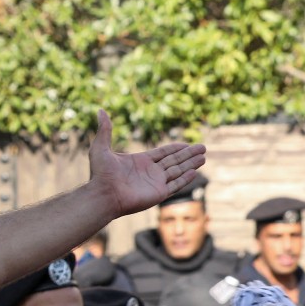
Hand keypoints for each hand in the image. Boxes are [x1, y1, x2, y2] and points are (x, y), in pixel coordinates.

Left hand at [87, 110, 207, 216]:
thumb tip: (100, 110)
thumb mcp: (101, 148)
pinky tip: (195, 172)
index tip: (187, 144)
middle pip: (174, 161)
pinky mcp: (158, 194)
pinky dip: (185, 179)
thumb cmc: (101, 174)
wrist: (103, 194)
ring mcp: (155, 183)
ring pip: (178, 171)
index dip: (175, 148)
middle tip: (203, 148)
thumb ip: (105, 130)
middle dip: (188, 154)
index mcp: (140, 161)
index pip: (163, 153)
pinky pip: (175, 185)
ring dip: (191, 164)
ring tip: (204, 157)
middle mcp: (149, 172)